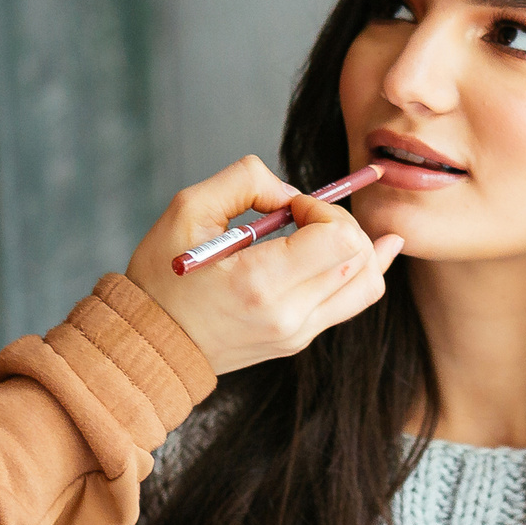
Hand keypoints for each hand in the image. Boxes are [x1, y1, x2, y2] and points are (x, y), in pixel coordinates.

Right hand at [126, 155, 401, 375]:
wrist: (150, 344)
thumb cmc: (163, 276)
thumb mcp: (188, 210)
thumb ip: (244, 181)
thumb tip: (290, 191)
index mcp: (260, 283)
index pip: (338, 239)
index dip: (324, 209)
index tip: (291, 206)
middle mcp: (288, 315)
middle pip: (360, 258)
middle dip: (342, 222)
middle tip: (305, 215)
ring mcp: (298, 333)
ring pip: (368, 284)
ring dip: (363, 247)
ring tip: (346, 225)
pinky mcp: (299, 340)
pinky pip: (352, 302)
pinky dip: (361, 270)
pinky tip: (375, 249)